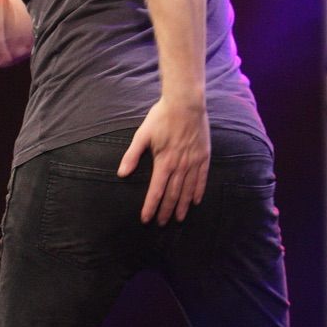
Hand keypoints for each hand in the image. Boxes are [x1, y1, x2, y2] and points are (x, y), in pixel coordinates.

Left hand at [117, 97, 209, 224]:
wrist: (185, 103)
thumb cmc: (161, 117)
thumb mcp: (142, 135)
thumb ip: (132, 155)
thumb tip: (122, 173)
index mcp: (163, 162)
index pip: (156, 191)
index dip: (151, 207)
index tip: (146, 219)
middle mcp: (180, 166)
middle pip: (172, 194)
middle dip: (166, 211)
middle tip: (162, 223)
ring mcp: (193, 162)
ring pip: (187, 190)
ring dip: (182, 206)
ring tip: (179, 218)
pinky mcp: (203, 156)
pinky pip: (202, 178)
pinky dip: (198, 191)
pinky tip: (195, 201)